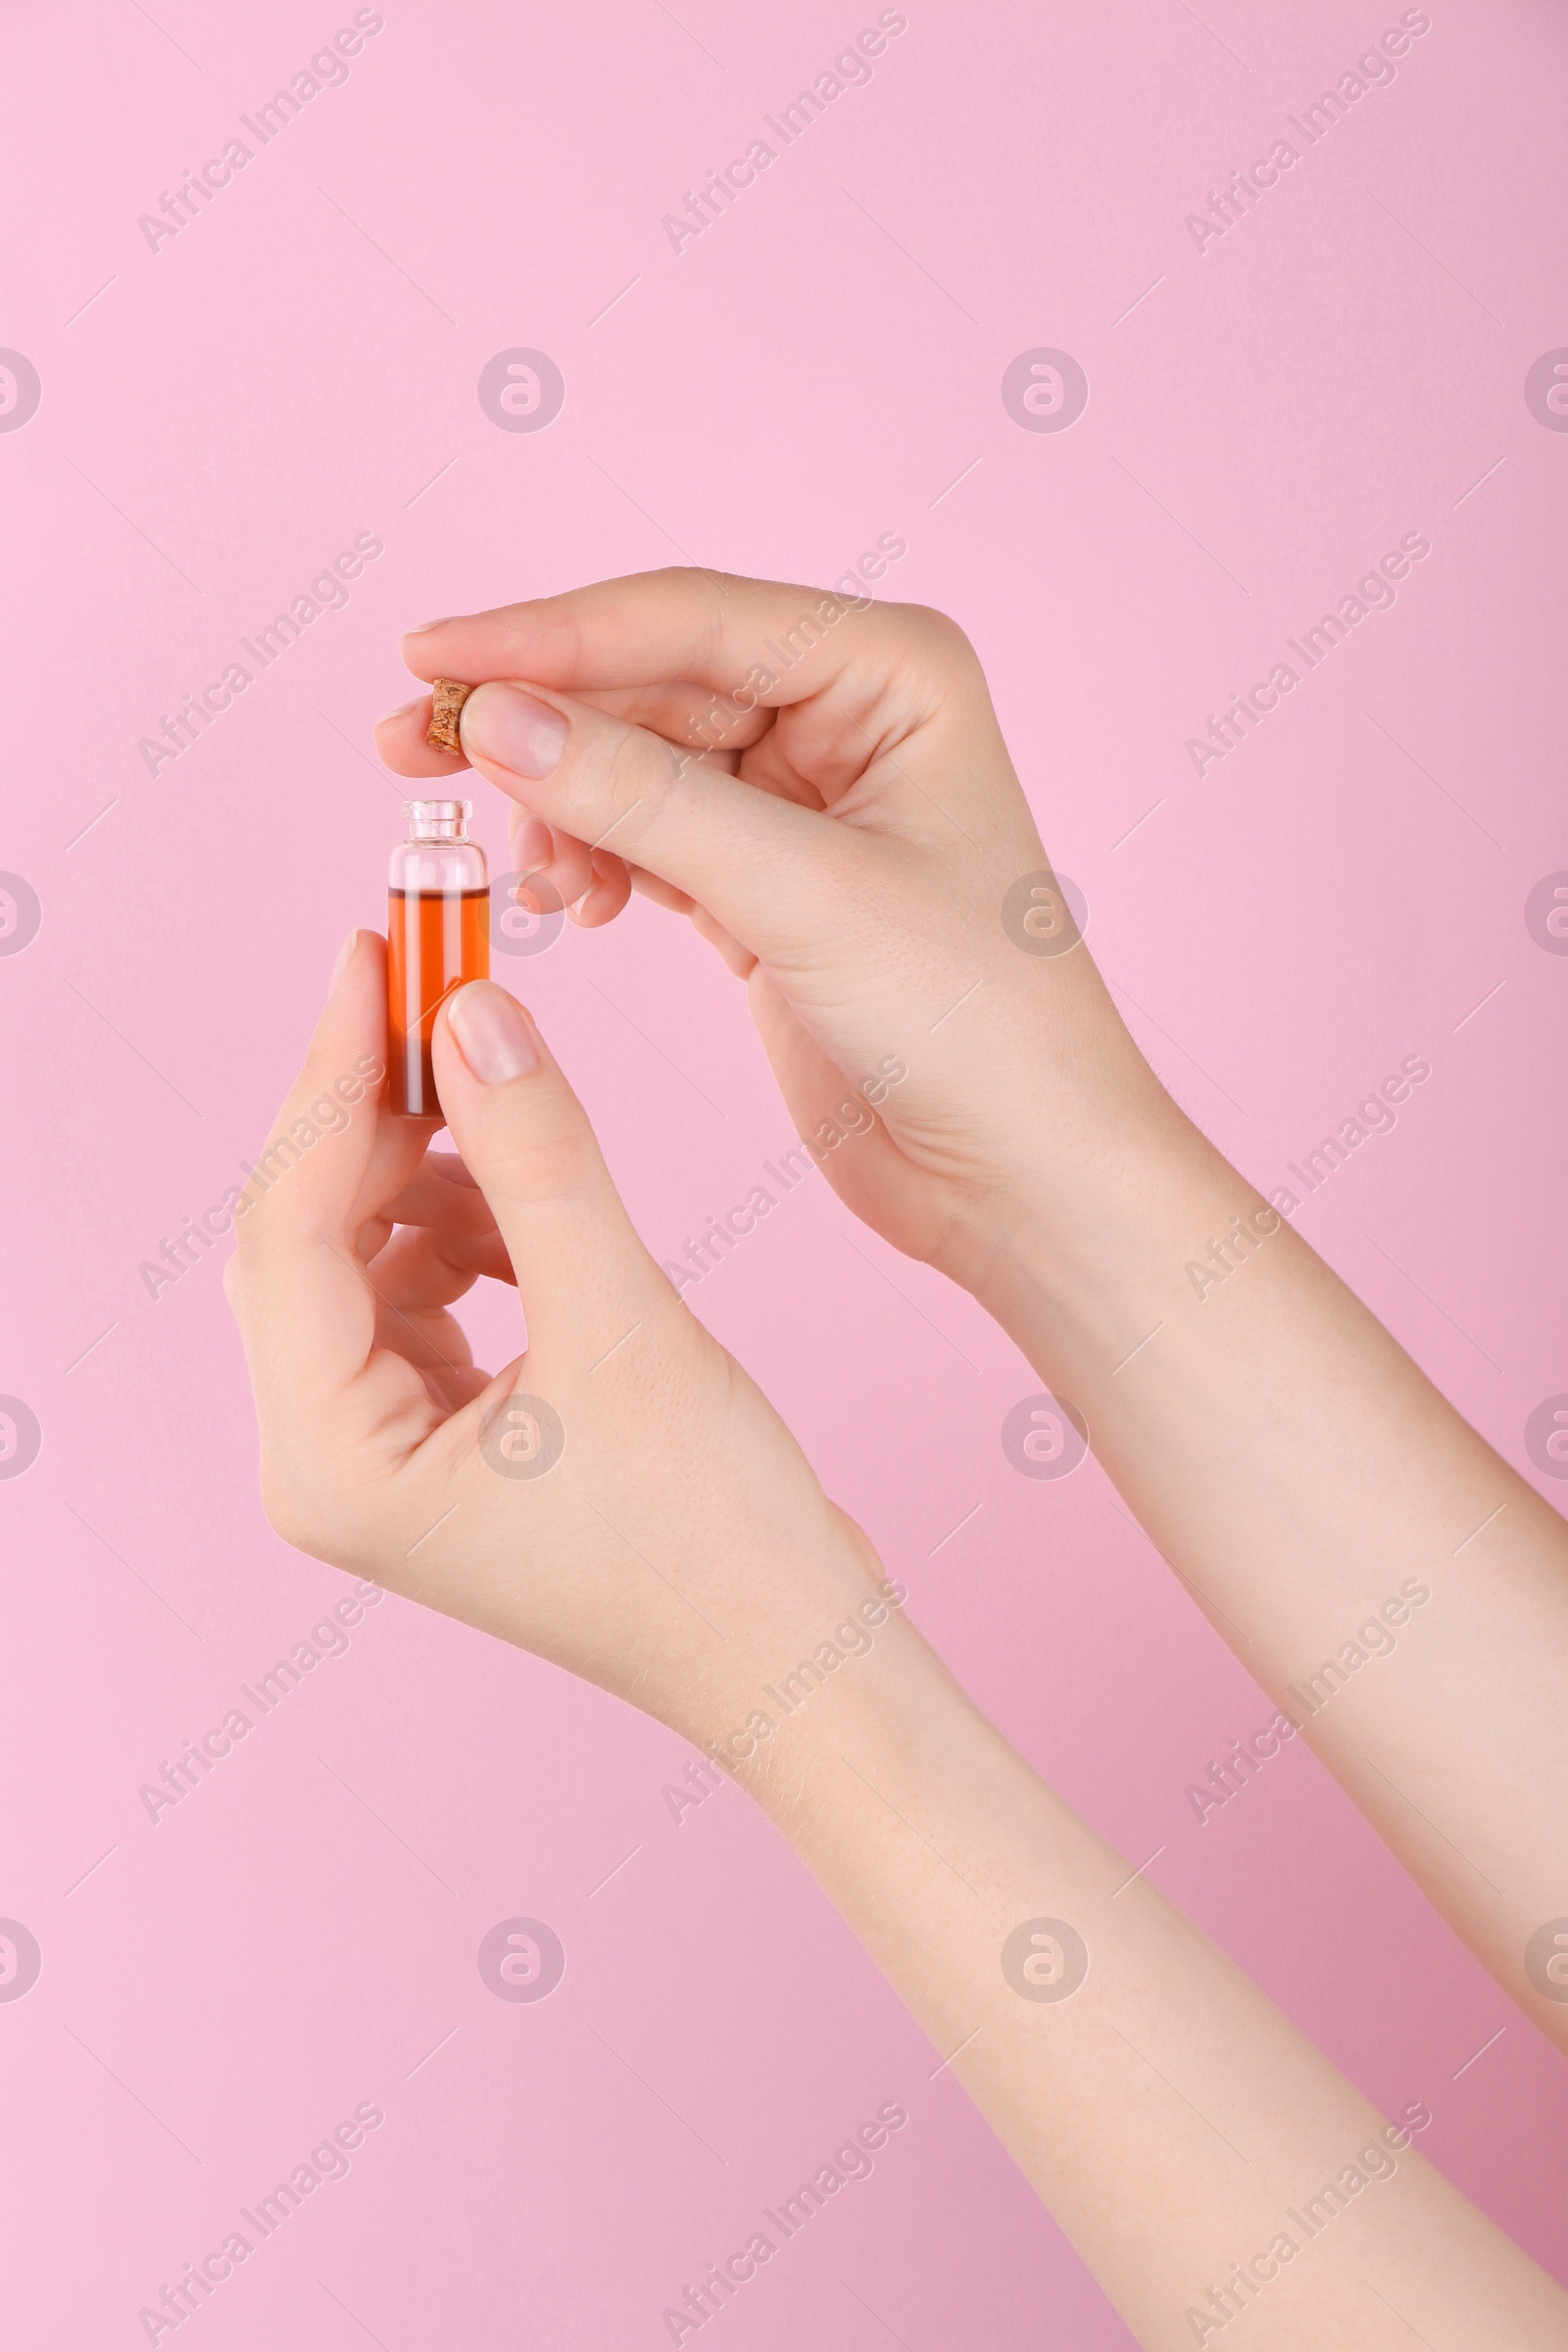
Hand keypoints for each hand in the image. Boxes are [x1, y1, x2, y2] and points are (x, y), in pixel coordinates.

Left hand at [223, 933, 885, 1750]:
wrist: (792, 1652)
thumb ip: (535, 1157)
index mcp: (330, 1463)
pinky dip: (462, 1233)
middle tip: (438, 989)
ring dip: (426, 1174)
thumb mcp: (621, 1322)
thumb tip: (473, 1009)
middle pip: (306, 1236)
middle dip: (376, 1115)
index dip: (333, 1078)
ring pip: (358, 1258)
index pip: (289, 1226)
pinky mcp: (432, 1444)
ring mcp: (375, 1458)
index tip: (379, 957)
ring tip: (509, 1118)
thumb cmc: (715, 1536)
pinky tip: (528, 1212)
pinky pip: (412, 1297)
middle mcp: (323, 1466)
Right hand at [375, 570, 1174, 1292]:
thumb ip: (643, 802)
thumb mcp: (800, 898)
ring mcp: (803, 800)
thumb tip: (495, 718)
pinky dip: (595, 862)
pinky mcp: (767, 884)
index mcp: (890, 670)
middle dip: (535, 722)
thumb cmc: (973, 1023)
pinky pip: (647, 837)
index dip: (546, 636)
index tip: (427, 654)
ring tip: (522, 875)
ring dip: (560, 806)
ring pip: (636, 763)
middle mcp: (848, 714)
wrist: (1023, 1174)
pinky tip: (572, 904)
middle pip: (648, 683)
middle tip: (406, 750)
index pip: (687, 620)